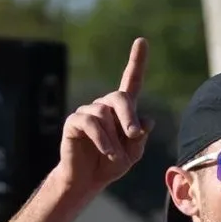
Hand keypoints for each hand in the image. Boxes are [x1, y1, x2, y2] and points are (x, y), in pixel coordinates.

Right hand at [59, 37, 150, 197]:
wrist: (86, 180)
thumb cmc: (110, 164)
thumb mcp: (132, 154)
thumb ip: (140, 139)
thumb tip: (146, 121)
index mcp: (121, 110)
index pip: (130, 81)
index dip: (137, 61)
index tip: (142, 41)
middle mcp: (104, 106)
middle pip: (120, 97)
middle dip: (129, 116)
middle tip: (134, 135)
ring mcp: (87, 112)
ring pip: (105, 114)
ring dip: (114, 138)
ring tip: (115, 156)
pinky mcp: (74, 122)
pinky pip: (91, 124)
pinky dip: (102, 140)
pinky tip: (107, 152)